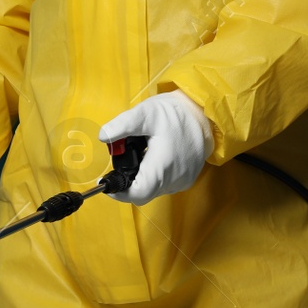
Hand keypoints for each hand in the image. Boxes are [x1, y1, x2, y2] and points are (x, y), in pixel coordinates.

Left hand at [97, 90, 213, 205]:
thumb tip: (103, 136)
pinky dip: (155, 175)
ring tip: (143, 153)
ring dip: (142, 177)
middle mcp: (174, 180)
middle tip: (125, 157)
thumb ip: (122, 125)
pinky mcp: (187, 179)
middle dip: (129, 179)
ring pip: (154, 189)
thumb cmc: (174, 113)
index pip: (137, 194)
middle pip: (143, 192)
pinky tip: (154, 156)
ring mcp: (182, 182)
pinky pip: (165, 185)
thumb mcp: (145, 113)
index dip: (119, 191)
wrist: (204, 114)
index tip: (108, 180)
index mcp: (162, 168)